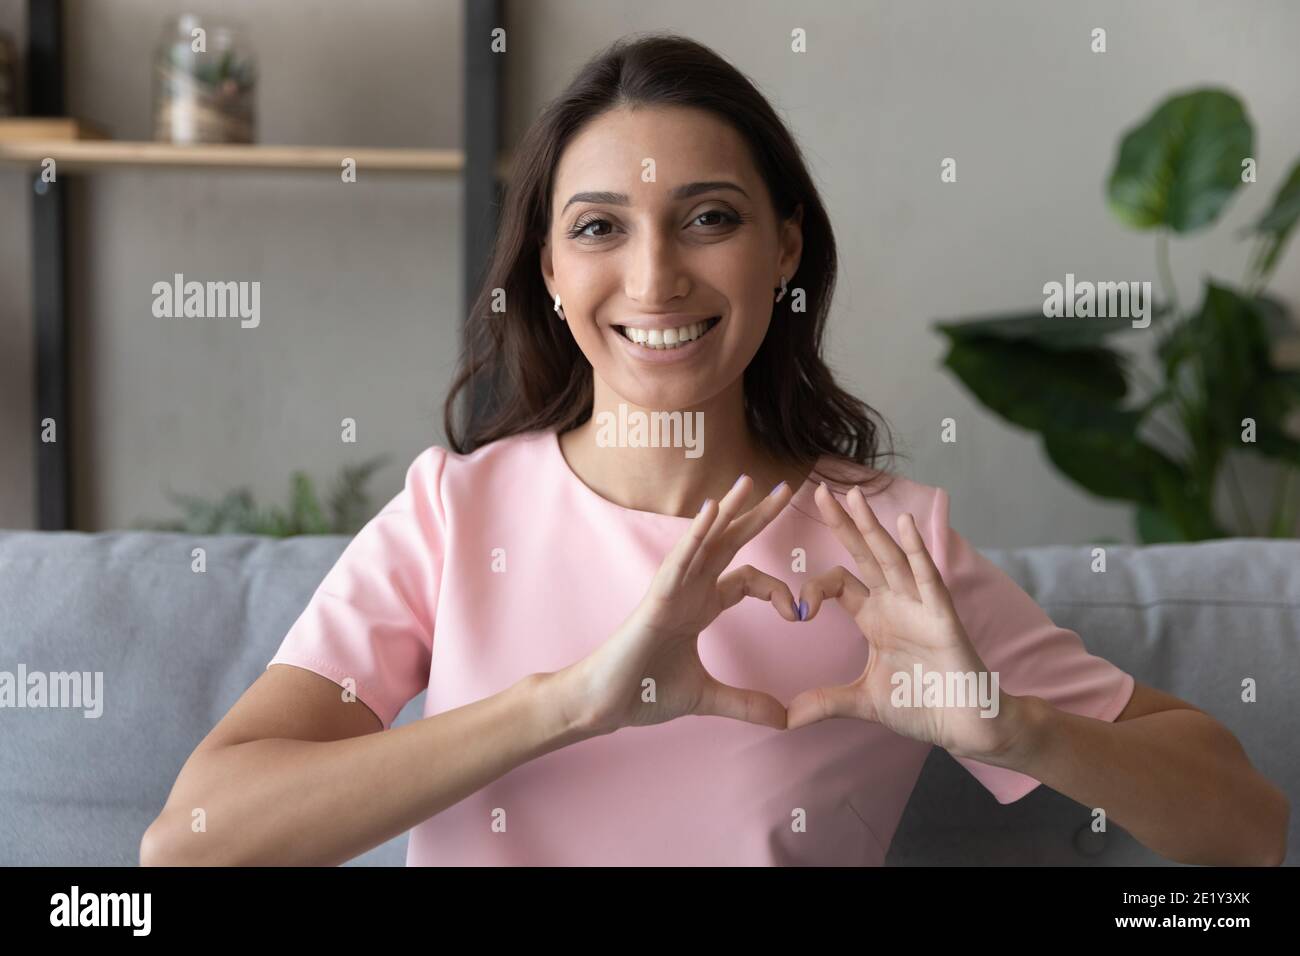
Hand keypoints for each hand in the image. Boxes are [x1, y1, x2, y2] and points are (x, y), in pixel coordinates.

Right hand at [558, 474, 799, 735]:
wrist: (604, 704)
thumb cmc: (643, 691)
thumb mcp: (707, 698)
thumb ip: (745, 704)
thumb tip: (784, 720)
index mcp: (701, 606)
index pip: (747, 579)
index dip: (777, 590)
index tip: (797, 615)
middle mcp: (689, 590)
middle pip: (729, 543)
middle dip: (757, 516)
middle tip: (786, 488)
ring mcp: (672, 590)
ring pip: (704, 541)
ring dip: (728, 510)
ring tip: (750, 482)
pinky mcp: (657, 598)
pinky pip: (680, 559)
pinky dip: (697, 535)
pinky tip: (713, 510)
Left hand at [786, 483, 1016, 760]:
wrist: (965, 725)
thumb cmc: (922, 705)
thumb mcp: (862, 702)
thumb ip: (825, 703)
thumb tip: (786, 718)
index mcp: (875, 618)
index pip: (839, 584)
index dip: (814, 588)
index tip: (796, 612)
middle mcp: (895, 603)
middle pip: (863, 554)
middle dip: (843, 524)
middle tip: (821, 490)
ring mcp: (919, 606)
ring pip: (891, 557)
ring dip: (872, 526)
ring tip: (854, 494)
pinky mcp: (942, 616)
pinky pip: (927, 577)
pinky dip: (916, 550)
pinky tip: (905, 523)